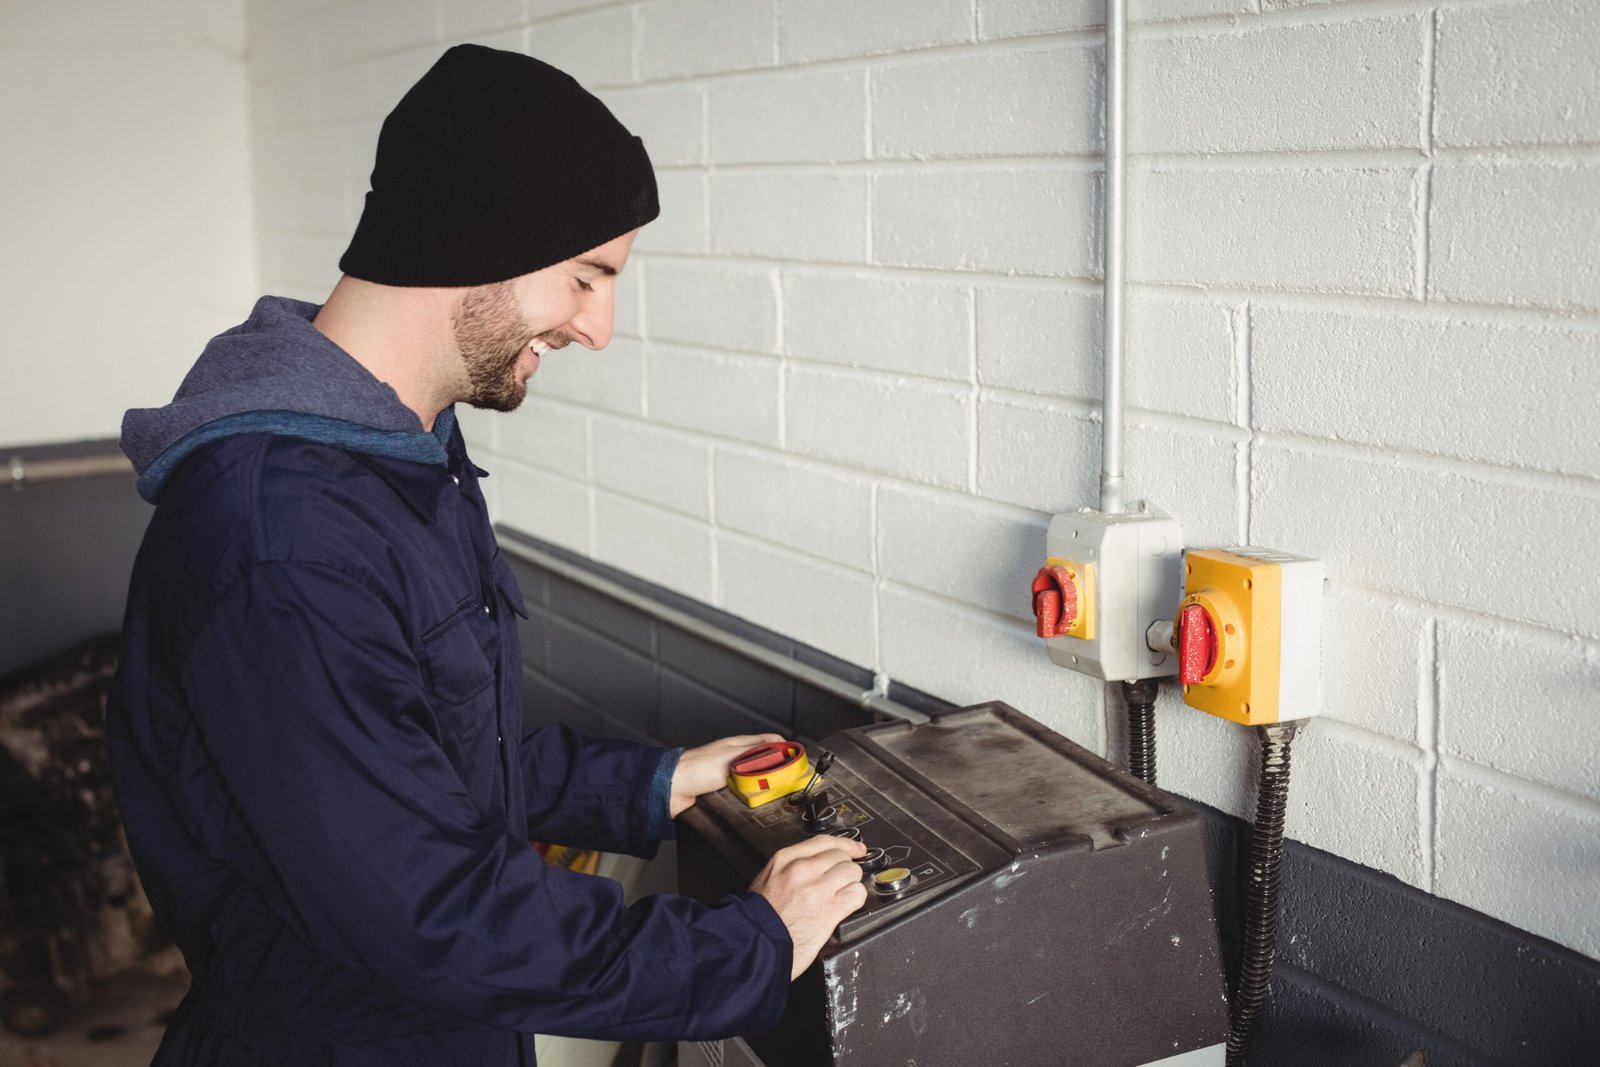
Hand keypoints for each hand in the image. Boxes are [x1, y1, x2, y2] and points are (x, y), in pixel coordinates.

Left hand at [668, 734, 782, 817]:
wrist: (671, 790)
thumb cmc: (696, 768)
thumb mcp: (732, 756)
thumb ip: (756, 753)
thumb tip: (780, 748)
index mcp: (737, 746)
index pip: (768, 743)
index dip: (785, 749)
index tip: (799, 759)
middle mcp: (734, 761)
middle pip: (763, 765)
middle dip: (777, 773)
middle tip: (791, 783)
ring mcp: (728, 778)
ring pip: (754, 783)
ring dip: (763, 790)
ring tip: (776, 797)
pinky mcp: (722, 796)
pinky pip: (742, 799)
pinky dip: (750, 802)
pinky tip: (755, 808)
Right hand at [749, 835, 868, 978]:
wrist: (755, 944)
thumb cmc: (758, 918)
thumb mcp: (768, 879)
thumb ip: (791, 868)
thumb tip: (816, 865)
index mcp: (786, 859)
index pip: (824, 842)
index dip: (845, 845)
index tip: (855, 849)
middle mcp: (803, 870)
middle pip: (841, 857)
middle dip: (845, 869)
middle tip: (841, 882)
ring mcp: (818, 889)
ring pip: (852, 872)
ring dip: (851, 884)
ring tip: (842, 895)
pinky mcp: (830, 910)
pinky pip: (856, 894)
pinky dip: (856, 899)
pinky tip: (847, 906)